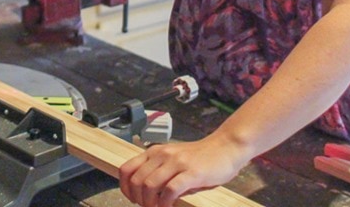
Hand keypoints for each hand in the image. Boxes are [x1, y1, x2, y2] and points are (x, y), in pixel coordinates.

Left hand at [119, 133, 248, 206]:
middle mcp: (162, 155)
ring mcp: (177, 163)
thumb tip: (143, 192)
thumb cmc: (199, 157)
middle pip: (136, 180)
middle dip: (138, 199)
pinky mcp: (192, 173)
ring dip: (150, 203)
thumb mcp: (173, 159)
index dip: (125, 188)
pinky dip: (166, 203)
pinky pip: (170, 190)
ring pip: (150, 185)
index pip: (126, 169)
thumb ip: (158, 170)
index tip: (133, 199)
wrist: (225, 148)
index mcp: (155, 152)